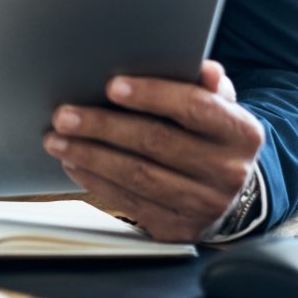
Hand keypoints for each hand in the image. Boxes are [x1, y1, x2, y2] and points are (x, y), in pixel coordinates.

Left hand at [42, 60, 264, 242]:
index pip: (193, 107)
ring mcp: (204, 204)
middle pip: (156, 142)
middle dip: (104, 127)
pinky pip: (131, 203)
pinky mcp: (179, 227)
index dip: (151, 95)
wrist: (235, 195)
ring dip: (90, 156)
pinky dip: (96, 181)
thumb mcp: (220, 106)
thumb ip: (209, 85)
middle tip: (64, 115)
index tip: (111, 86)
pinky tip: (74, 162)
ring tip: (57, 139)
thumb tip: (205, 70)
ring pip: (138, 176)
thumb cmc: (213, 136)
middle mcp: (227, 171)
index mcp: (240, 132)